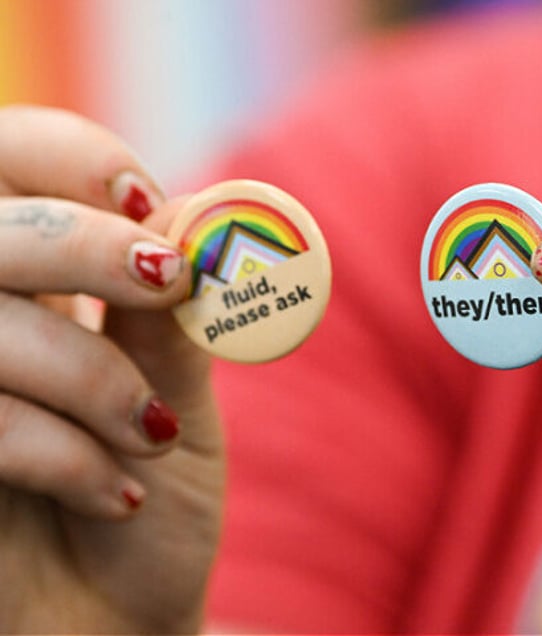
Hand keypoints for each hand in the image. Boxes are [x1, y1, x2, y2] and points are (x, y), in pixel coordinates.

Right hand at [0, 105, 222, 632]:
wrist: (123, 623)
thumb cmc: (151, 504)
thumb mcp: (178, 398)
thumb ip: (171, 315)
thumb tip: (195, 216)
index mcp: (34, 285)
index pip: (10, 159)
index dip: (71, 159)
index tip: (151, 205)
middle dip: (86, 244)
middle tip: (169, 279)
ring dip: (90, 374)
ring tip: (153, 435)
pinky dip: (64, 452)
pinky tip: (114, 493)